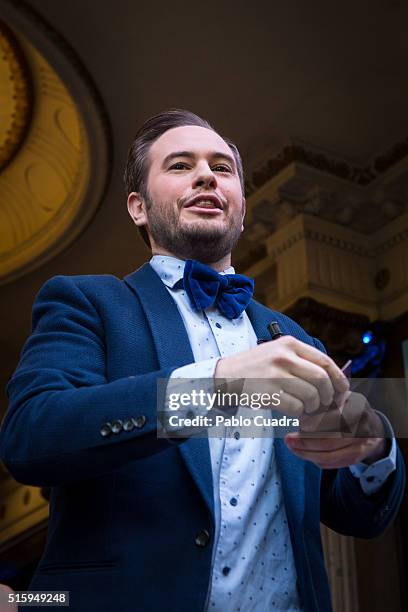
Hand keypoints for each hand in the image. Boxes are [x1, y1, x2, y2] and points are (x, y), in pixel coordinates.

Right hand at [214, 335, 348, 416]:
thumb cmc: (254, 368)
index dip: (338, 378)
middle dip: (328, 396)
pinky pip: (296, 408)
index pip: (324, 360)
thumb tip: (332, 378)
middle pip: (321, 379)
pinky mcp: (268, 393)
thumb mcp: (276, 353)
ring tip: (306, 408)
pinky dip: (298, 414)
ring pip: (311, 395)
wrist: (224, 377)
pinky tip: (293, 412)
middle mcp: (283, 356)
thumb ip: (301, 360)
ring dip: (313, 407)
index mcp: (289, 344)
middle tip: (324, 404)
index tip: (342, 390)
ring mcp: (275, 375)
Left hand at [284, 392, 387, 467]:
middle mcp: (363, 430)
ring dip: (308, 453)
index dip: (316, 422)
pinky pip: (333, 463)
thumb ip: (325, 403)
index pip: (335, 419)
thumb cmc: (350, 408)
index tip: (300, 422)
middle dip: (307, 441)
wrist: (372, 427)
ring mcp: (362, 447)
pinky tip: (304, 453)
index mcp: (358, 409)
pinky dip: (317, 460)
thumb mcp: (341, 397)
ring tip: (292, 447)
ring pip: (331, 455)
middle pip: (331, 441)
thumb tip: (301, 412)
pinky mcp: (356, 459)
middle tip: (289, 439)